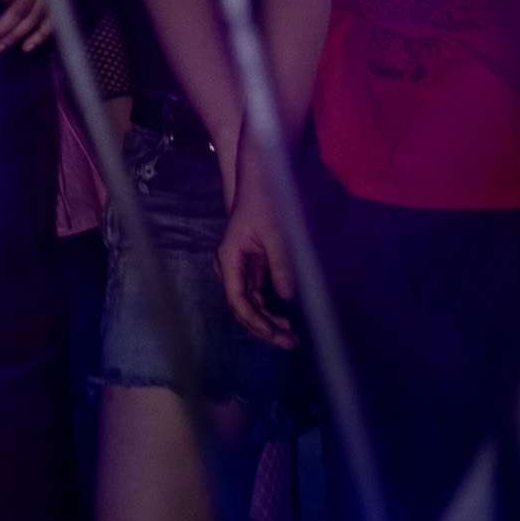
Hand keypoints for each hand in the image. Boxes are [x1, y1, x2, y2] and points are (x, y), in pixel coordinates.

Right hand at [217, 173, 297, 349]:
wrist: (261, 178)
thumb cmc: (265, 201)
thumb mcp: (276, 233)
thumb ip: (280, 265)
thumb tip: (286, 297)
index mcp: (229, 258)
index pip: (237, 300)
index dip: (255, 321)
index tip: (275, 334)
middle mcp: (231, 266)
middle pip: (243, 306)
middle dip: (264, 327)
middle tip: (289, 342)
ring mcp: (241, 267)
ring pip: (251, 303)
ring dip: (268, 320)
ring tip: (290, 336)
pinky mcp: (253, 265)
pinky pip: (259, 294)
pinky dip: (271, 307)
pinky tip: (285, 320)